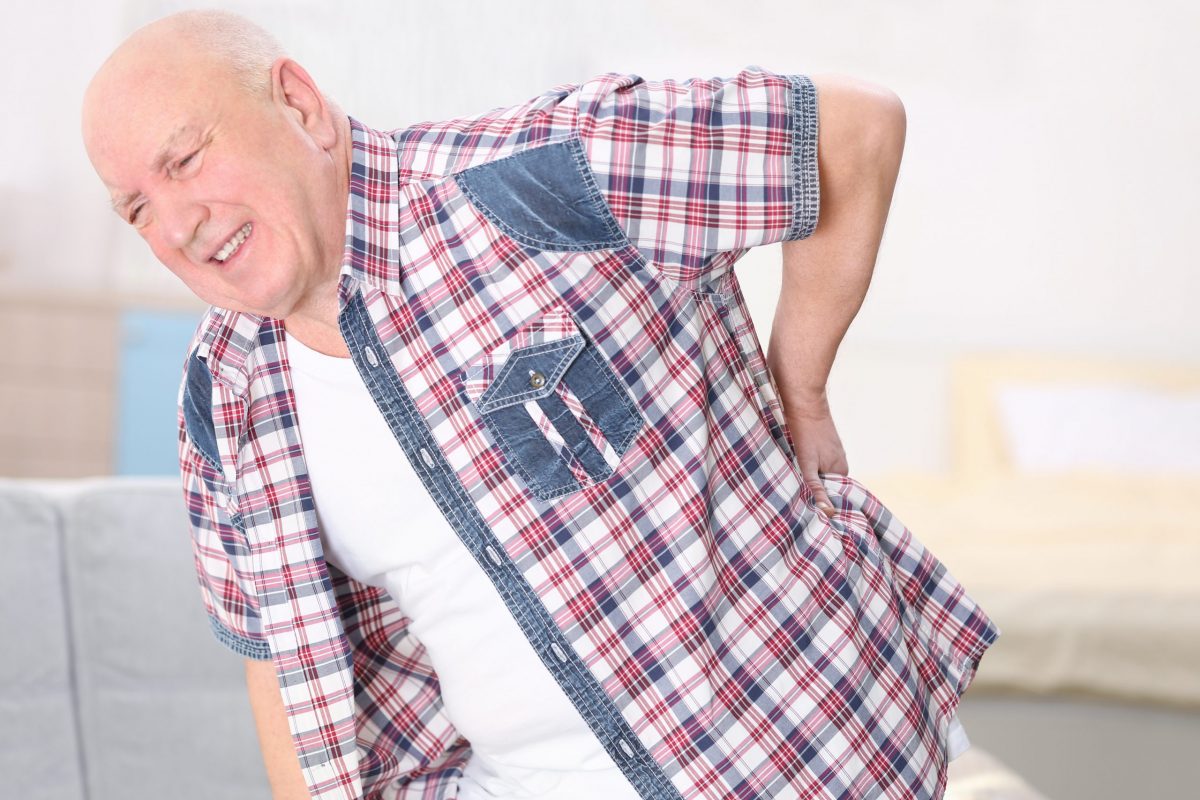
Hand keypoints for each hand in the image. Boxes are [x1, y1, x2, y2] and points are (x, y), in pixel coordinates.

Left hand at [780, 387, 847, 516]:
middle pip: (823, 486)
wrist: (802, 398)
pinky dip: (800, 465)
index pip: (831, 498)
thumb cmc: (804, 431)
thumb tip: (828, 513)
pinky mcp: (819, 444)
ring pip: (815, 473)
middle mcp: (838, 463)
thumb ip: (815, 488)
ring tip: (786, 484)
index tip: (802, 511)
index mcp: (841, 471)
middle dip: (809, 492)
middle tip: (789, 499)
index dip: (818, 505)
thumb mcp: (807, 464)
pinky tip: (788, 465)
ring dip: (802, 478)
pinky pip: (811, 462)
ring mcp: (829, 453)